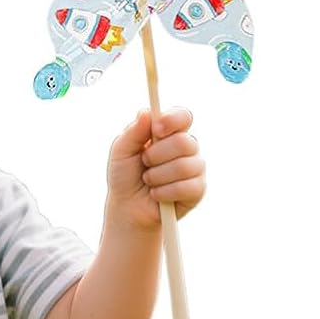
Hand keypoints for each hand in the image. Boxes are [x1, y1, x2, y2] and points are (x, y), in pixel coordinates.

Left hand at [105, 108, 205, 230]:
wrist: (128, 206)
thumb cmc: (124, 174)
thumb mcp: (121, 150)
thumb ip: (133, 131)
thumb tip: (146, 112)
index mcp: (168, 132)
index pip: (183, 116)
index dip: (172, 120)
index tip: (156, 130)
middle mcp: (186, 147)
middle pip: (185, 142)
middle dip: (157, 154)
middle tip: (144, 161)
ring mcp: (194, 168)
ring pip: (185, 166)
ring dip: (158, 175)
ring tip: (148, 179)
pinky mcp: (198, 190)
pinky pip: (188, 188)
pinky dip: (164, 192)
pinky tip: (156, 193)